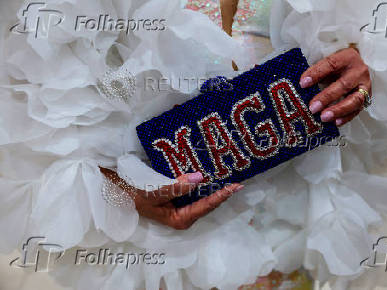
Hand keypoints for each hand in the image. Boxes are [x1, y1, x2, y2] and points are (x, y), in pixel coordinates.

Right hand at [100, 168, 242, 229]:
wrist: (116, 191)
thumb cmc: (134, 194)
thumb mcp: (154, 191)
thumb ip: (177, 186)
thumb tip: (200, 178)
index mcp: (179, 219)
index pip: (205, 206)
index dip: (221, 196)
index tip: (235, 187)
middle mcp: (183, 215)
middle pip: (207, 204)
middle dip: (221, 193)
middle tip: (238, 181)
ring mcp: (180, 207)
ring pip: (202, 198)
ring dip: (214, 188)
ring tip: (229, 177)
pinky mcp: (177, 198)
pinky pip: (194, 192)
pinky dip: (203, 184)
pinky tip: (210, 175)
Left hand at [299, 47, 370, 125]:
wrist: (355, 67)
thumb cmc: (337, 67)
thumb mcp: (327, 63)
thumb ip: (317, 72)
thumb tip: (302, 85)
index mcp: (347, 57)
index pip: (331, 64)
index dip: (316, 74)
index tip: (302, 84)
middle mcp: (359, 71)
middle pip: (344, 84)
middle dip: (327, 97)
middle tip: (312, 108)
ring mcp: (365, 86)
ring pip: (355, 99)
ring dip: (338, 110)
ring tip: (323, 117)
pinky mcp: (366, 99)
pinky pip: (357, 110)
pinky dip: (346, 117)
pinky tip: (335, 122)